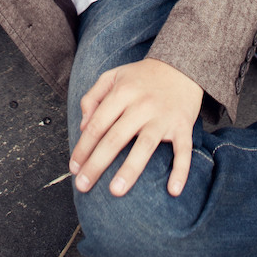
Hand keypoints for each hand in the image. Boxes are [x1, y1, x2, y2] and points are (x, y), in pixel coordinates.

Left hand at [69, 57, 203, 198]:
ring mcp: (163, 117)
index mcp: (122, 93)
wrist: (182, 66)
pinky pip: (183, 151)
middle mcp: (141, 105)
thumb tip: (82, 126)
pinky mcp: (183, 125)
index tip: (73, 167)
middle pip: (115, 139)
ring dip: (129, 171)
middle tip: (83, 186)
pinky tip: (173, 190)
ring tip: (115, 191)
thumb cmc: (142, 76)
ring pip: (144, 147)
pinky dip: (180, 170)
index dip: (83, 147)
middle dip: (96, 164)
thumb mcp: (113, 76)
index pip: (97, 124)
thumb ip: (93, 97)